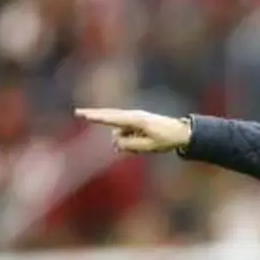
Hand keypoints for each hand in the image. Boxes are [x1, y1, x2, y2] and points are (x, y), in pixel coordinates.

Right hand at [74, 108, 191, 152]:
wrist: (181, 132)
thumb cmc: (166, 139)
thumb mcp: (148, 146)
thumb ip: (129, 145)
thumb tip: (115, 142)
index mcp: (137, 120)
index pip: (112, 118)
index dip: (97, 117)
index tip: (83, 114)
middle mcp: (134, 116)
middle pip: (110, 117)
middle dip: (95, 116)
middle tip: (77, 112)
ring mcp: (135, 119)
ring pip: (120, 133)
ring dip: (125, 142)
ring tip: (145, 145)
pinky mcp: (136, 123)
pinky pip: (126, 134)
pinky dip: (129, 141)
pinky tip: (143, 144)